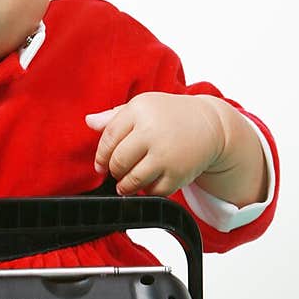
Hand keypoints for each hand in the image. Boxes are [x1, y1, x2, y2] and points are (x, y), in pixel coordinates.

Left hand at [85, 93, 225, 195]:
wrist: (209, 126)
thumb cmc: (171, 115)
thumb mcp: (143, 106)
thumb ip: (114, 116)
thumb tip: (89, 122)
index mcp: (140, 110)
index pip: (108, 138)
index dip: (101, 155)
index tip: (100, 164)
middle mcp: (152, 132)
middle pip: (118, 161)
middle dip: (113, 171)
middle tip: (116, 172)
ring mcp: (165, 154)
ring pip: (132, 180)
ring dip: (125, 185)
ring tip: (127, 182)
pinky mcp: (178, 174)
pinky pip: (152, 192)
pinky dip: (147, 191)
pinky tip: (148, 182)